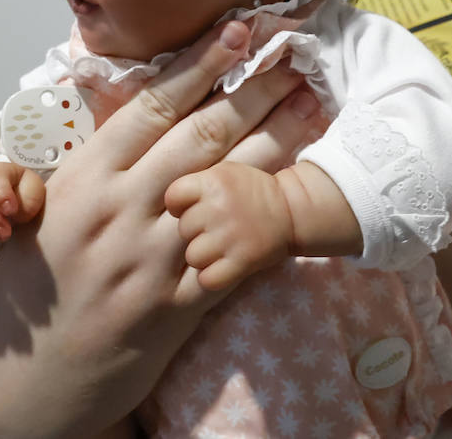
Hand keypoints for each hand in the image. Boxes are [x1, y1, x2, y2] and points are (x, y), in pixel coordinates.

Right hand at [0, 20, 326, 438]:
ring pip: (228, 183)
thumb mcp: (41, 205)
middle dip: (255, 89)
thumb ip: (87, 156)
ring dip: (277, 138)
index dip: (201, 64)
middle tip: (294, 55)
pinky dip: (270, 216)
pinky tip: (300, 186)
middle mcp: (122, 210)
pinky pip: (237, 252)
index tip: (237, 31)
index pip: (154, 106)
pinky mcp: (180, 303)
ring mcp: (154, 258)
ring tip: (313, 101)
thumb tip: (126, 97)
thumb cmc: (32, 280)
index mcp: (84, 178)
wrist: (31, 373)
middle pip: (203, 134)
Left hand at [165, 162, 292, 290]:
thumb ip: (193, 183)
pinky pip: (208, 278)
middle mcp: (218, 208)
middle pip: (183, 230)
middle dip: (195, 231)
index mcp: (211, 182)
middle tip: (215, 228)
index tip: (190, 209)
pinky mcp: (242, 261)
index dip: (179, 206)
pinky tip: (224, 265)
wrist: (291, 210)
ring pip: (193, 256)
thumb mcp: (223, 172)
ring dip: (204, 255)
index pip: (173, 198)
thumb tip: (159, 201)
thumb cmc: (250, 190)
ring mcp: (230, 236)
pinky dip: (214, 276)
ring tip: (221, 246)